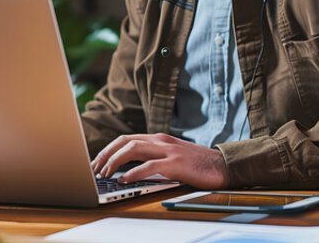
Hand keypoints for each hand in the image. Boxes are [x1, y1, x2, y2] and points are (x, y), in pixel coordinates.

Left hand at [89, 133, 228, 188]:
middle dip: (106, 154)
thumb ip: (155, 157)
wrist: (224, 166)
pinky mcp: (175, 163)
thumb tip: (131, 168)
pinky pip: (148, 166)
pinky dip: (133, 172)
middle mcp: (161, 141)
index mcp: (159, 139)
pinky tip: (124, 179)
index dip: (109, 149)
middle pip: (125, 141)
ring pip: (133, 148)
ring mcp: (168, 150)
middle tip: (95, 168)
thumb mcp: (173, 155)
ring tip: (105, 173)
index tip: (97, 162)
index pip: (127, 139)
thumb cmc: (198, 164)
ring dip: (114, 161)